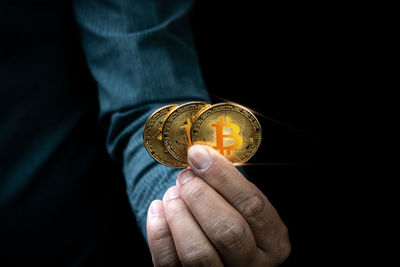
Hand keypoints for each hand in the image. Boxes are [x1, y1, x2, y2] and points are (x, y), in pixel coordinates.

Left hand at [147, 145, 290, 265]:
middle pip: (228, 231)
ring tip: (173, 193)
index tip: (199, 154)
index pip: (253, 206)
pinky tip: (159, 210)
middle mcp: (253, 265)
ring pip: (198, 253)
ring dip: (180, 215)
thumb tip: (200, 156)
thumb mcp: (244, 209)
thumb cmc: (233, 221)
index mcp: (273, 242)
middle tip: (185, 176)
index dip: (223, 177)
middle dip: (200, 196)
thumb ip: (231, 189)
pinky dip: (159, 233)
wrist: (220, 255)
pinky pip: (170, 263)